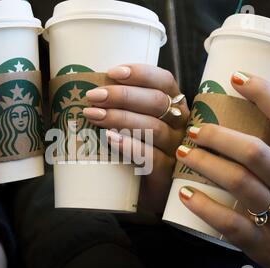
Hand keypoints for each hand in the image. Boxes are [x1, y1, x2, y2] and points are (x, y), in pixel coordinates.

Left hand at [84, 64, 188, 212]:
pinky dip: (130, 146)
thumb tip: (89, 90)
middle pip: (156, 102)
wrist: (146, 193)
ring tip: (94, 116)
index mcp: (174, 105)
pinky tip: (110, 139)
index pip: (164, 81)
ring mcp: (177, 149)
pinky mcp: (168, 173)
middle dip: (122, 95)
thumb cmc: (137, 151)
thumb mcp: (133, 124)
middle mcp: (180, 124)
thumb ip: (122, 107)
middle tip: (93, 96)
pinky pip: (152, 157)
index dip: (140, 73)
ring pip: (153, 128)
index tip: (112, 72)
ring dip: (121, 118)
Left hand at [176, 72, 269, 267]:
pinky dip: (205, 207)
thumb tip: (246, 125)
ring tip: (182, 153)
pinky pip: (230, 224)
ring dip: (206, 164)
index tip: (236, 77)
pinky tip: (185, 193)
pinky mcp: (264, 244)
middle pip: (256, 152)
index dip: (264, 94)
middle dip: (220, 136)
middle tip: (195, 129)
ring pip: (240, 183)